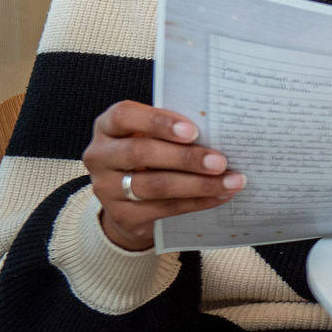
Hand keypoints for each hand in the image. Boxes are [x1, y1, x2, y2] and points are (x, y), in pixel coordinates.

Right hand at [81, 100, 244, 251]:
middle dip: (186, 158)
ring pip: (154, 186)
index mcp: (108, 127)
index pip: (123, 116)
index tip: (193, 131)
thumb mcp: (153, 135)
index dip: (158, 122)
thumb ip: (176, 129)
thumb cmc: (151, 154)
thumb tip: (222, 129)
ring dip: (198, 184)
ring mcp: (106, 188)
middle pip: (141, 153)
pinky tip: (220, 196)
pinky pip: (163, 208)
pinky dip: (197, 202)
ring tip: (231, 181)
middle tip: (221, 161)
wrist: (128, 199)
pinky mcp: (121, 215)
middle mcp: (100, 156)